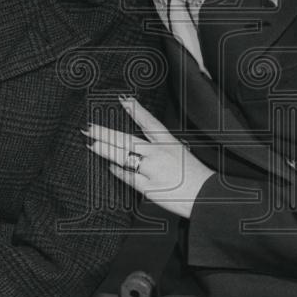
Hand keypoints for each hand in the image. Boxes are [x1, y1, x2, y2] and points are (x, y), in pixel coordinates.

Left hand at [84, 96, 213, 219]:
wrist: (206, 197)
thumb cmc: (196, 177)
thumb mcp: (181, 154)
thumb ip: (159, 150)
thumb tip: (137, 149)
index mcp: (169, 143)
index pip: (149, 122)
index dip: (135, 110)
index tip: (122, 99)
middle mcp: (159, 153)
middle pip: (127, 140)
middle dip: (106, 133)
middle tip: (89, 127)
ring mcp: (153, 169)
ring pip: (123, 156)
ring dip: (105, 149)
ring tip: (91, 144)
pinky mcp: (149, 187)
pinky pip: (128, 177)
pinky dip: (118, 171)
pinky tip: (110, 166)